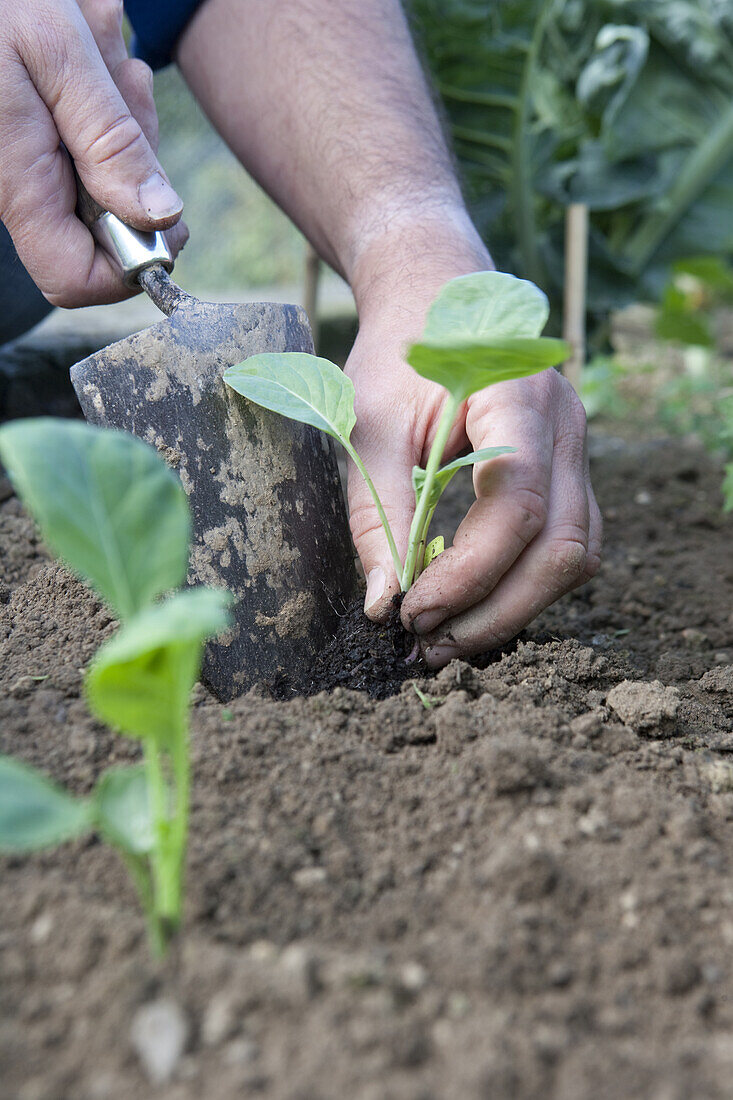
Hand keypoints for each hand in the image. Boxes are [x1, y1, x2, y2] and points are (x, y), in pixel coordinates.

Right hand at [0, 0, 185, 307]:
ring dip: (122, 119)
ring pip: (103, 179)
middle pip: (105, 226)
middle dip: (136, 165)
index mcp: (19, 185)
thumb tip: (159, 217)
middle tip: (126, 85)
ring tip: (100, 47)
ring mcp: (25, 168)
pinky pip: (85, 143)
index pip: (76, 280)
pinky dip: (102, 101)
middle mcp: (18, 188)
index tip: (165, 219)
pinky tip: (91, 49)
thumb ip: (110, 141)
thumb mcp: (59, 53)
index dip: (130, 264)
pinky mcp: (31, 144)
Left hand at [345, 234, 601, 668]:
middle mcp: (566, 426)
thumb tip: (383, 606)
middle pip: (561, 546)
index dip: (468, 572)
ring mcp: (578, 452)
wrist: (438, 299)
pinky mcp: (569, 475)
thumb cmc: (398, 356)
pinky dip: (524, 586)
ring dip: (514, 609)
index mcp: (518, 397)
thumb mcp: (368, 427)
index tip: (411, 611)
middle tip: (428, 645)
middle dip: (495, 611)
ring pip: (576, 556)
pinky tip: (473, 605)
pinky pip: (568, 546)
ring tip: (446, 638)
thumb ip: (377, 515)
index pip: (515, 503)